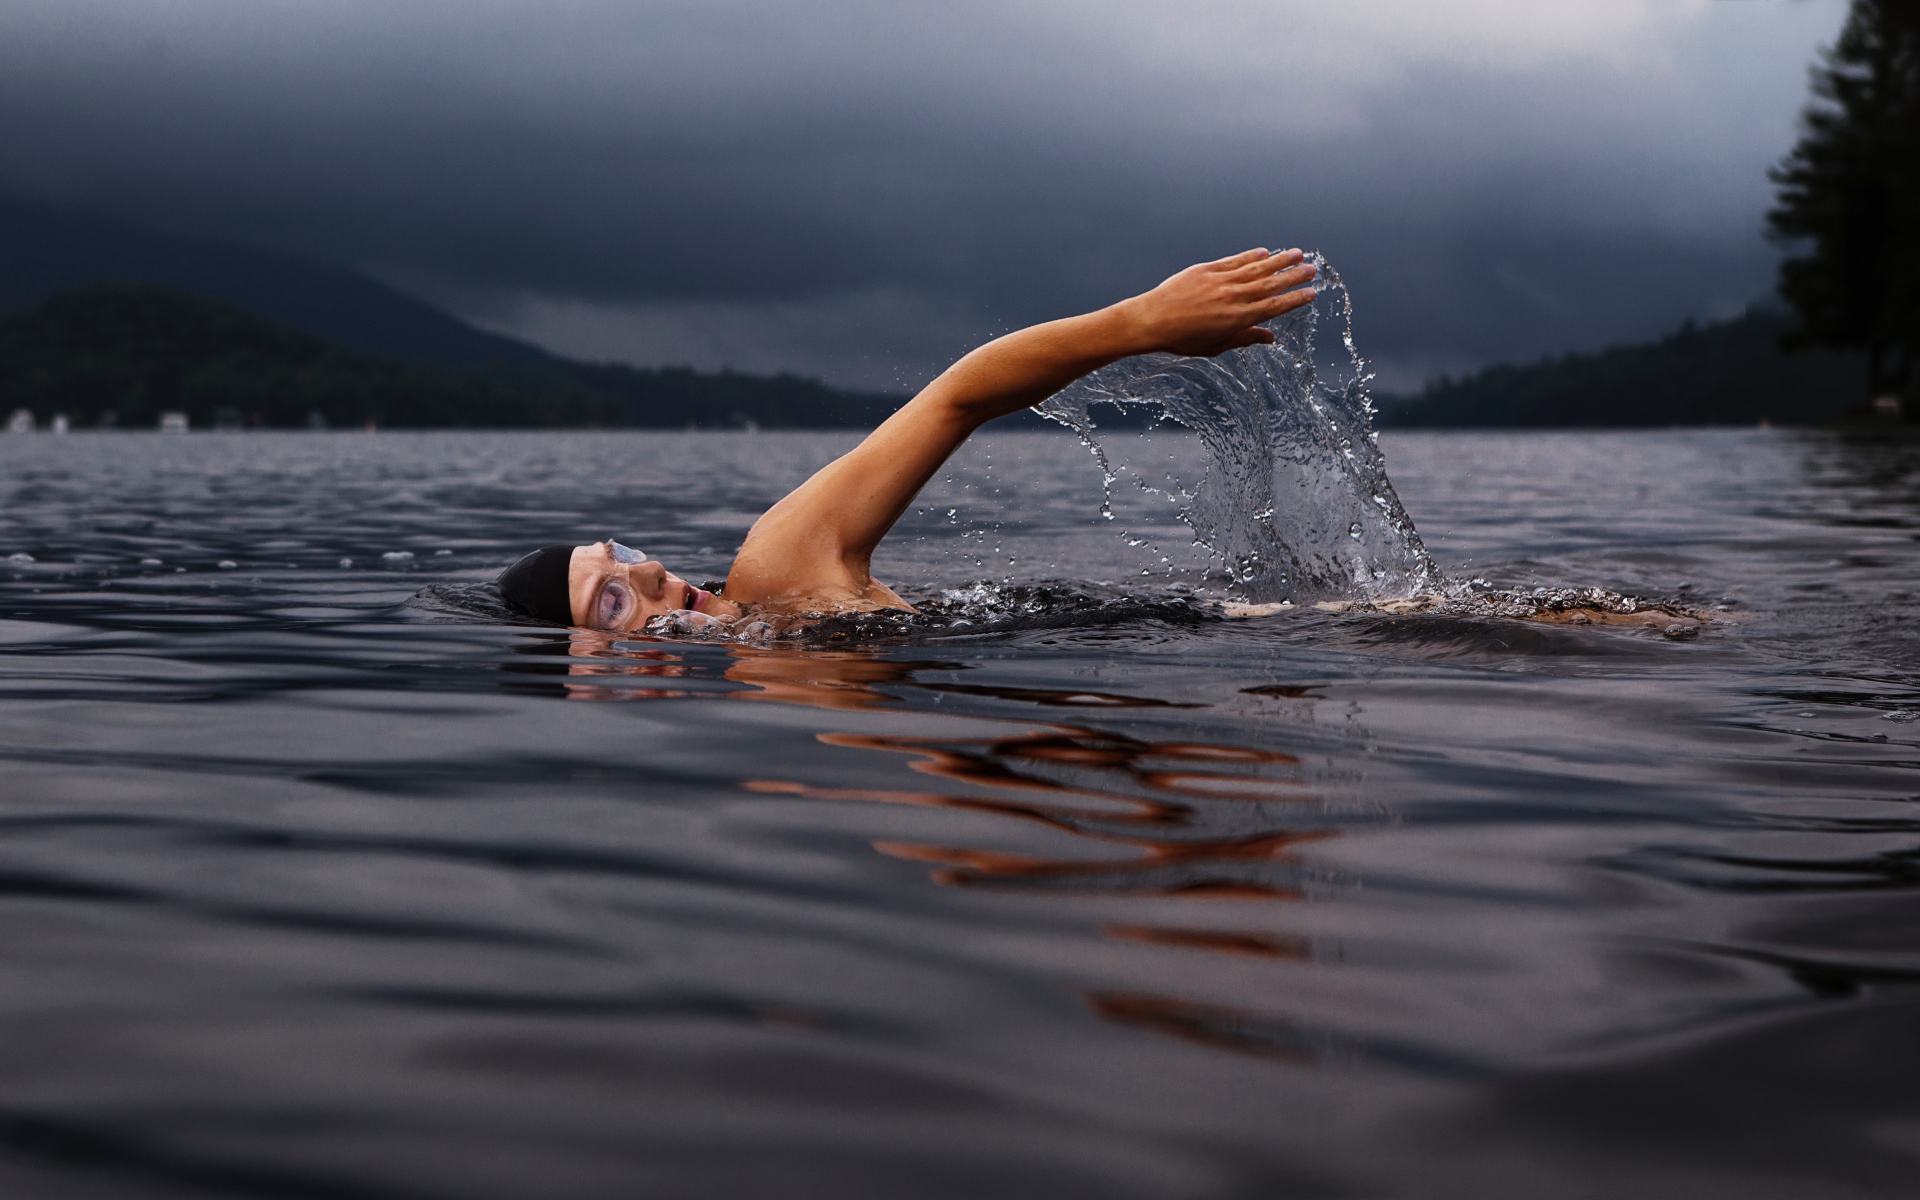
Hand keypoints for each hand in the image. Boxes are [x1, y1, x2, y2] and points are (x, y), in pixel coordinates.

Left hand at [1115, 248, 1317, 357]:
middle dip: (1294, 276)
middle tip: (1313, 269)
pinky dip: (1251, 256)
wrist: (1150, 320)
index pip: (1274, 307)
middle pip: (1270, 284)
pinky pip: (1234, 261)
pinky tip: (1265, 252)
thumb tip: (1270, 338)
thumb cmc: (1181, 339)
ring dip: (1279, 260)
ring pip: (1256, 268)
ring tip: (1297, 253)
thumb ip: (1244, 338)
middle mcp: (1232, 297)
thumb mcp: (1215, 345)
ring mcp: (1220, 281)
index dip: (1294, 300)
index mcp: (1237, 319)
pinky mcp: (1206, 269)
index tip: (1311, 293)